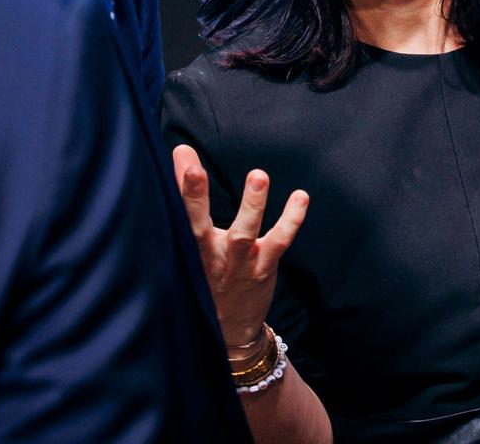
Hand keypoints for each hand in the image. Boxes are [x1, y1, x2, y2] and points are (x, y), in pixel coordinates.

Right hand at [174, 145, 308, 345]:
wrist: (230, 329)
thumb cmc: (207, 276)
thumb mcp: (190, 249)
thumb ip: (188, 212)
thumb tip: (184, 161)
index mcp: (187, 249)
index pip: (178, 213)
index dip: (178, 183)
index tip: (180, 150)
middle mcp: (209, 257)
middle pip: (197, 226)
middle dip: (193, 196)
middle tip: (194, 168)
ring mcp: (237, 264)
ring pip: (243, 234)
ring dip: (251, 205)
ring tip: (258, 176)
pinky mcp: (263, 269)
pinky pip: (279, 243)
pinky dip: (291, 220)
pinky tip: (301, 197)